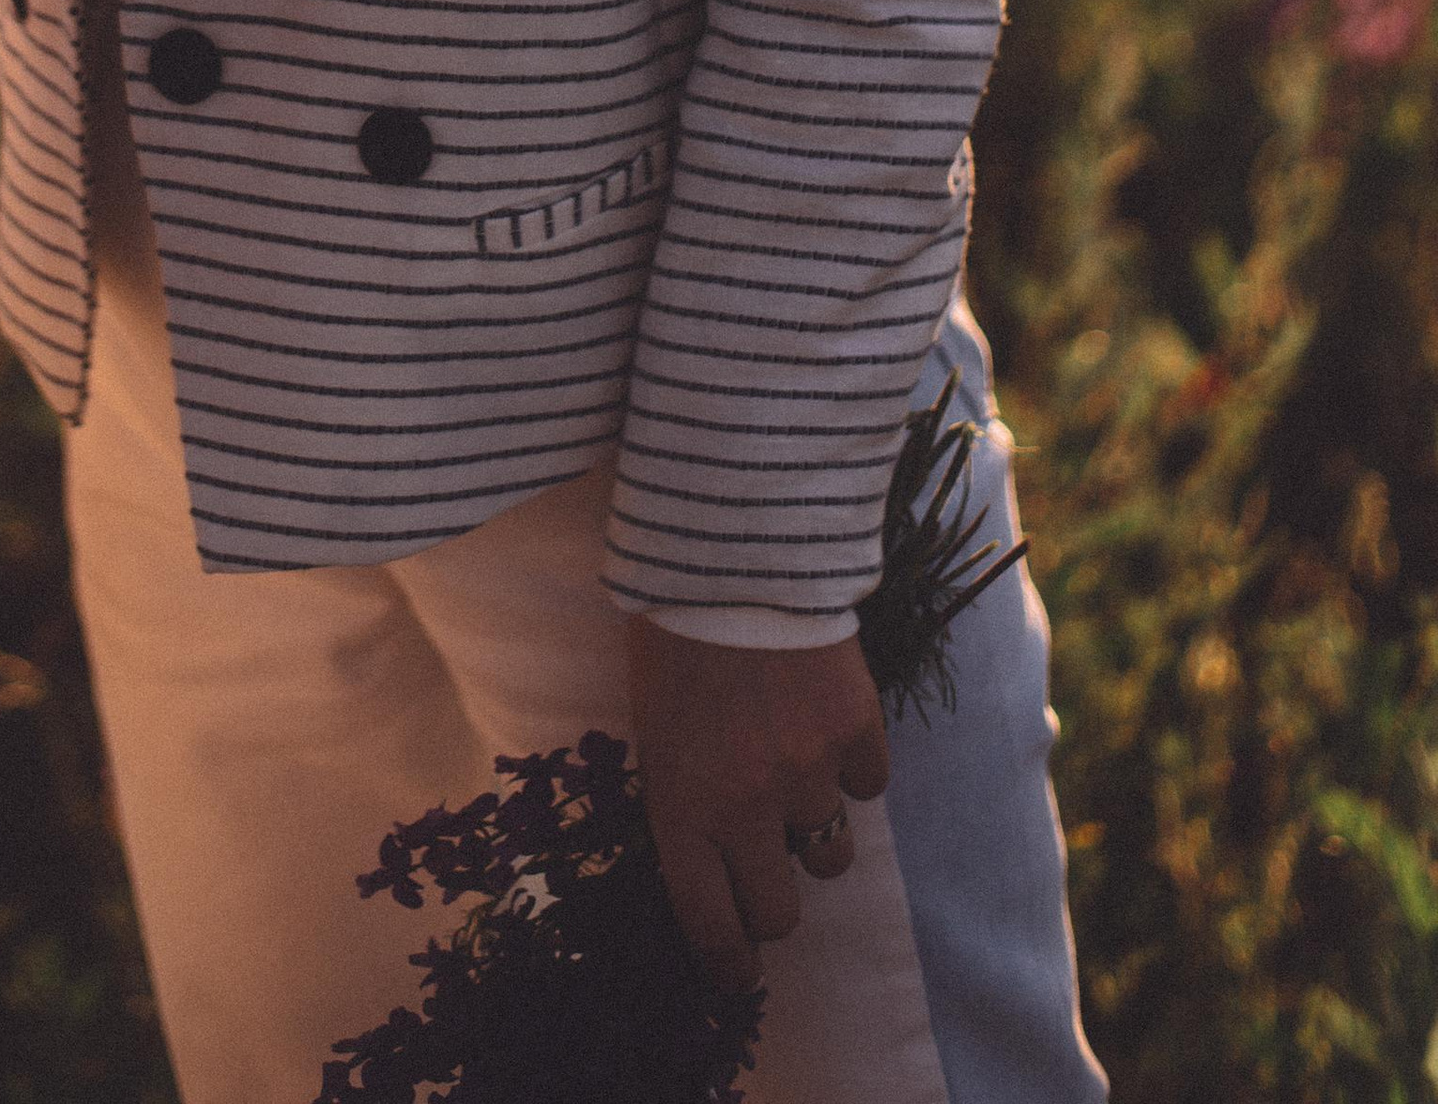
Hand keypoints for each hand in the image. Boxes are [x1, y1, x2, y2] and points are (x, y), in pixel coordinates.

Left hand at [625, 614, 890, 991]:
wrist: (727, 546)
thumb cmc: (669, 631)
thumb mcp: (652, 723)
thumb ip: (684, 793)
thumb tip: (713, 852)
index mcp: (679, 806)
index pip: (710, 925)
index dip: (726, 962)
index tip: (736, 973)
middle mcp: (746, 804)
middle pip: (781, 911)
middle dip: (773, 900)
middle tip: (766, 869)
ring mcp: (807, 769)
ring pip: (831, 852)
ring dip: (812, 826)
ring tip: (792, 773)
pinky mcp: (856, 728)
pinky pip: (868, 784)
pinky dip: (851, 765)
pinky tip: (824, 722)